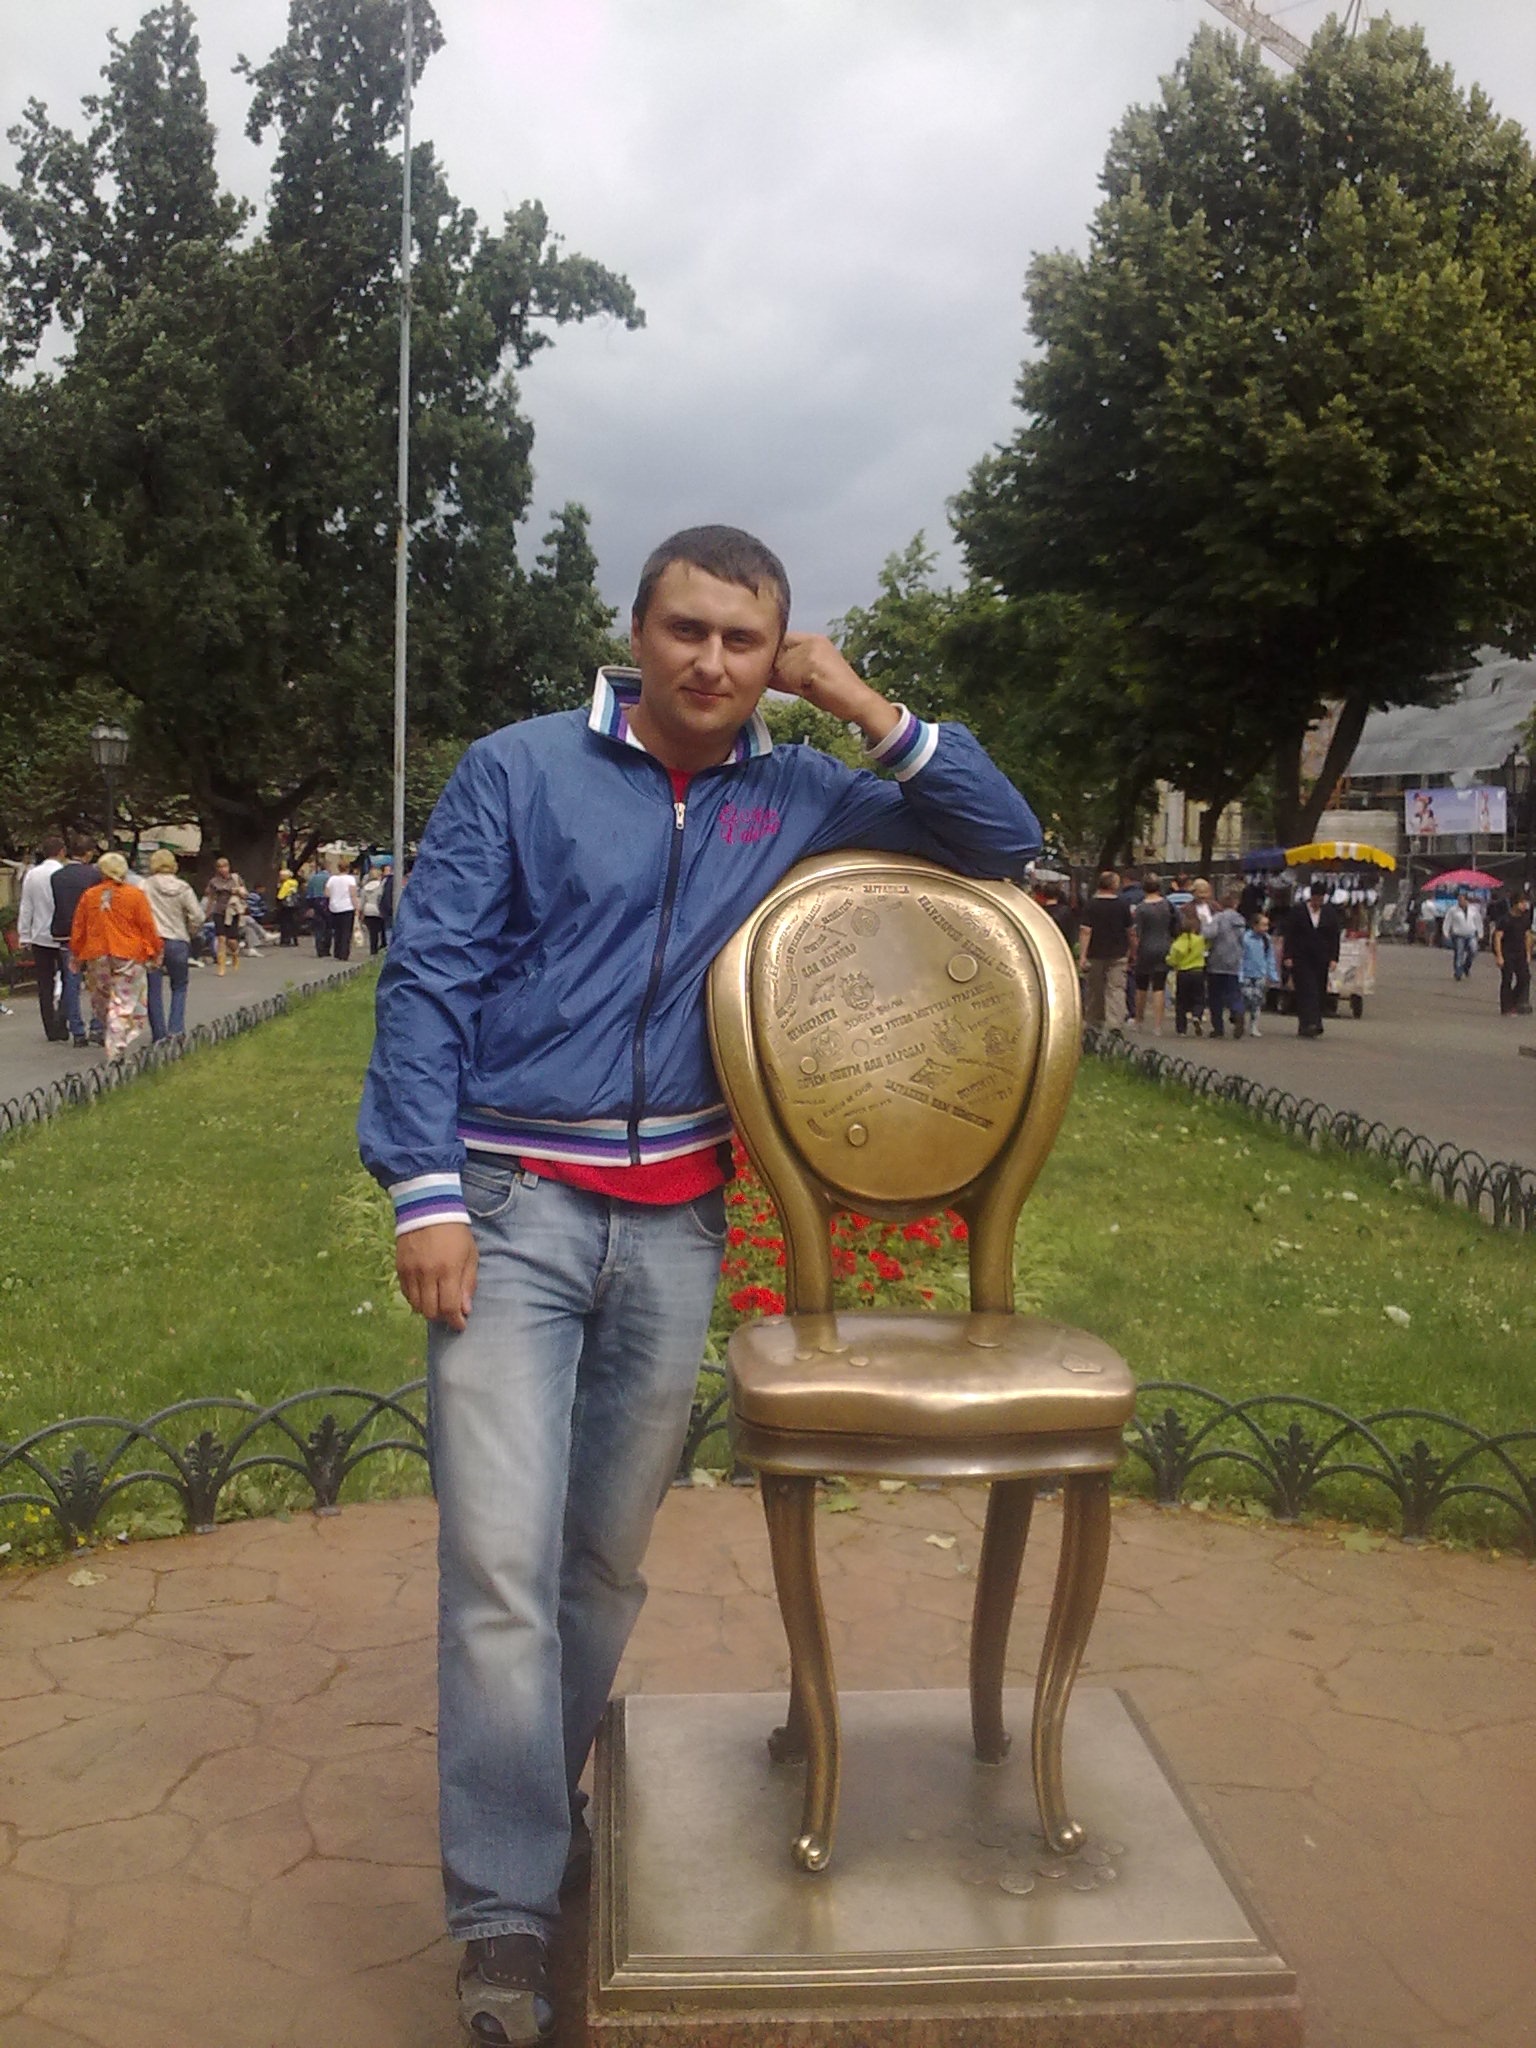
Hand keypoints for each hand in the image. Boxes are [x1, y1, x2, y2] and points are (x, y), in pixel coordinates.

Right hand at [396, 1222, 477, 1331]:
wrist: (428, 1209)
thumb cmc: (455, 1233)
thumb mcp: (470, 1255)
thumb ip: (468, 1283)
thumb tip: (465, 1310)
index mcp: (448, 1270)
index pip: (449, 1307)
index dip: (456, 1321)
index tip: (461, 1325)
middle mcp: (427, 1273)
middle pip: (431, 1311)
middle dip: (442, 1317)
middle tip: (450, 1313)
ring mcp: (411, 1271)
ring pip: (416, 1305)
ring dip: (428, 1309)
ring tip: (437, 1303)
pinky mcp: (400, 1268)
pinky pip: (406, 1294)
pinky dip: (416, 1300)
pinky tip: (425, 1294)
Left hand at [771, 633, 900, 744]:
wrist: (857, 702)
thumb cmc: (832, 693)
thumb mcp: (807, 675)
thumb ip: (788, 667)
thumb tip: (763, 669)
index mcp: (813, 639)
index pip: (781, 641)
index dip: (774, 658)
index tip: (774, 673)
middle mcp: (813, 640)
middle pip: (777, 652)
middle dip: (775, 669)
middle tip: (789, 685)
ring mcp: (813, 650)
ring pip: (780, 664)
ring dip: (782, 680)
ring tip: (802, 688)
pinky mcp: (813, 662)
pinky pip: (787, 674)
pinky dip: (789, 685)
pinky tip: (805, 690)